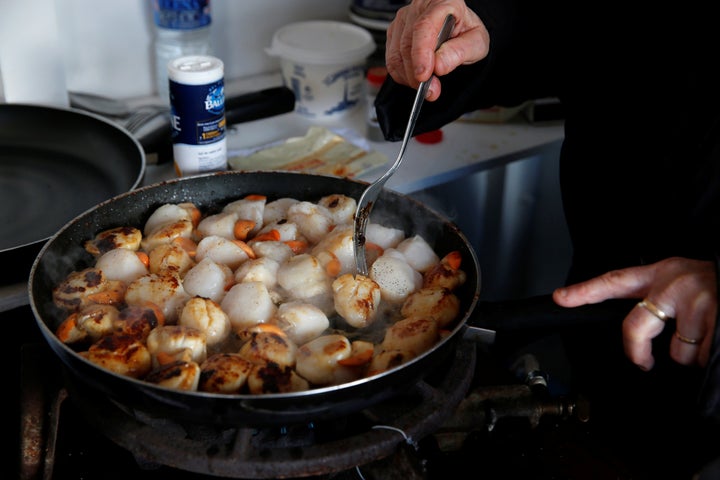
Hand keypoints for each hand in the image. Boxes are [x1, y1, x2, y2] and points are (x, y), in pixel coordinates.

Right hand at [385, 0, 489, 100]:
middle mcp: (419, 9)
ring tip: (427, 86)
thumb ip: (460, 52)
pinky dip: (402, 75)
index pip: (424, 27)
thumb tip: (439, 65)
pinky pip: (392, 60)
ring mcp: (403, 20)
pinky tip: (416, 77)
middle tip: (431, 90)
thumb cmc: (466, 31)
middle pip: (407, 44)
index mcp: (442, 3)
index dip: (421, 54)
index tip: (424, 75)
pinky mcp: (395, 33)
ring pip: (396, 55)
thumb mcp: (477, 41)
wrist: (458, 28)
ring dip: (409, 77)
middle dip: (417, 74)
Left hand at [552, 257, 716, 369]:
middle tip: (643, 361)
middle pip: (635, 328)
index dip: (585, 291)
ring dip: (690, 354)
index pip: (614, 280)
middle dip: (637, 352)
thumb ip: (657, 297)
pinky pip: (700, 356)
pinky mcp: (713, 320)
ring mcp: (694, 303)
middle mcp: (672, 285)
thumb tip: (640, 334)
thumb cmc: (717, 285)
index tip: (561, 298)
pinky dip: (708, 357)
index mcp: (661, 273)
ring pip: (675, 350)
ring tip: (707, 334)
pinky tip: (716, 338)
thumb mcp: (683, 280)